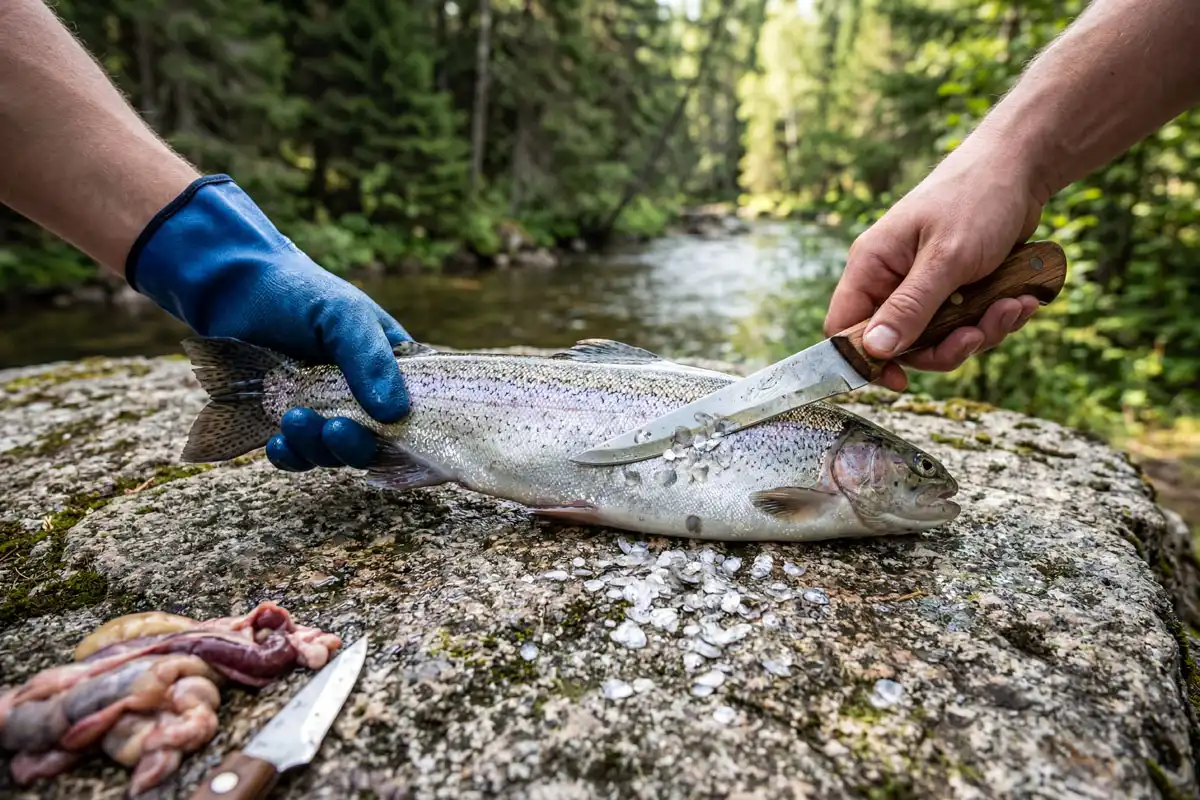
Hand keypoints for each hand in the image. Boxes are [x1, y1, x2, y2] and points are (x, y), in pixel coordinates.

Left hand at [127, 175, 407, 470]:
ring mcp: (325, 411)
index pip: (416, 412)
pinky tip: (278, 442)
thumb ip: (372, 360)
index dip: (411, 434)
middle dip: (355, 445)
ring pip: (335, 451)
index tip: (394, 440)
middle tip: (336, 429)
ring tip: (293, 420)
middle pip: (375, 442)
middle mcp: (362, 395)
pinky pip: (298, 454)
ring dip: (318, 447)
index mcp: (390, 368)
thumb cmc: (301, 293)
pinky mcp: (289, 421)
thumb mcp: (345, 316)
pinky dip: (292, 455)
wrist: (235, 287)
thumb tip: (394, 413)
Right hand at [823, 141, 1048, 391]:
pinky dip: (996, 317)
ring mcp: (925, 285)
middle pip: (900, 344)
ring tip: (1013, 306)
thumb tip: (873, 351)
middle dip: (945, 347)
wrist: (1022, 166)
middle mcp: (892, 279)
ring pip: (939, 338)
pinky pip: (967, 323)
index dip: (867, 360)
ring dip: (980, 331)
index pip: (845, 329)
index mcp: (872, 267)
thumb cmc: (976, 199)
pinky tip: (1021, 298)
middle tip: (977, 335)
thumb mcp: (945, 259)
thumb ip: (909, 308)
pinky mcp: (956, 287)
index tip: (900, 380)